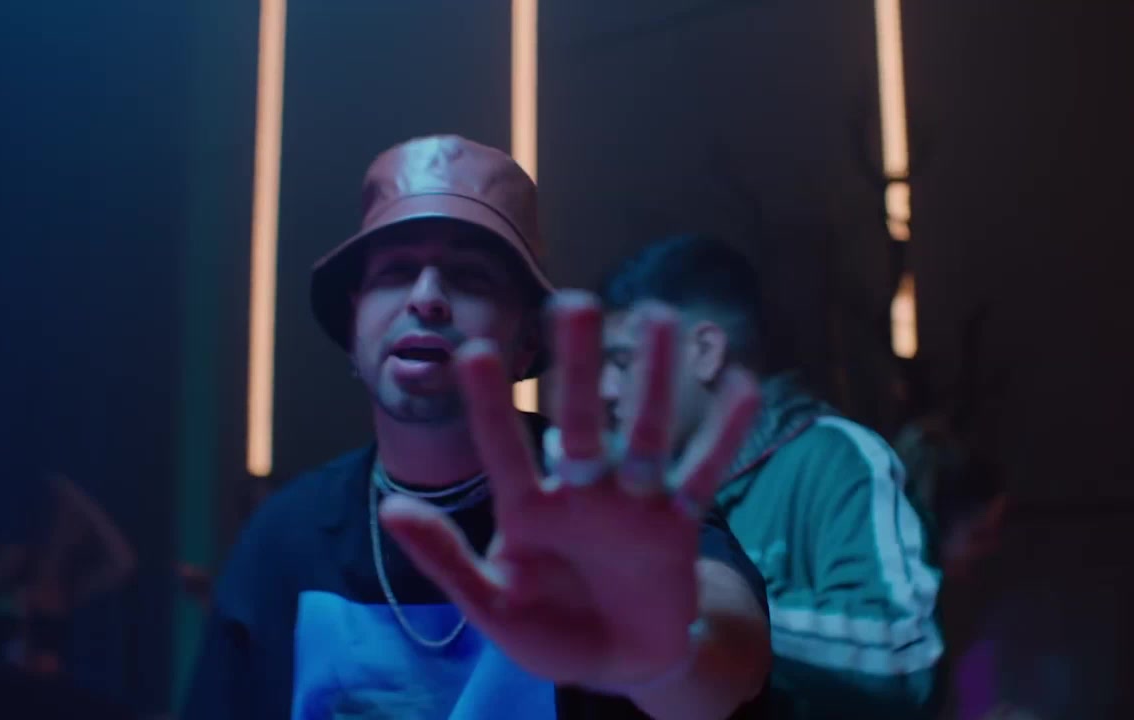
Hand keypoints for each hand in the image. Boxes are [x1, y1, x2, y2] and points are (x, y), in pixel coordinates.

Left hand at [380, 291, 759, 689]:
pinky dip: (722, 435)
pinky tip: (742, 384)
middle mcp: (581, 493)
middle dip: (578, 367)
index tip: (476, 351)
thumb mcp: (491, 607)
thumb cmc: (549, 631)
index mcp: (528, 511)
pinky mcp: (676, 524)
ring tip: (659, 317)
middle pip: (581, 422)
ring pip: (645, 432)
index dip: (491, 406)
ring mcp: (632, 503)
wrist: (619, 663)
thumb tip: (390, 509)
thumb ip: (446, 561)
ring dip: (653, 378)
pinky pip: (702, 475)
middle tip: (575, 302)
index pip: (504, 449)